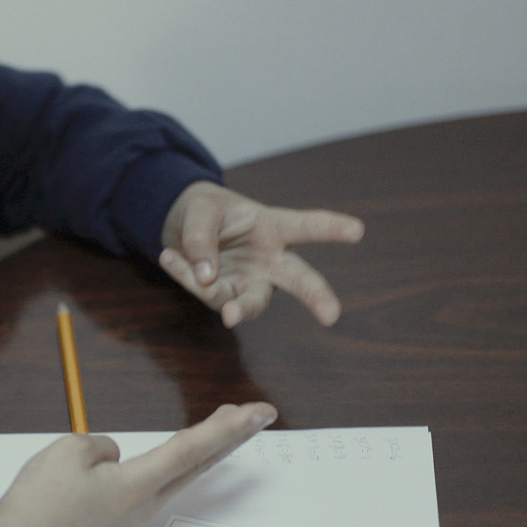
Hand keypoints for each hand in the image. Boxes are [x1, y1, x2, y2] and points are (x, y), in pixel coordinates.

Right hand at [0, 402, 276, 526]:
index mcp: (139, 484)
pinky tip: (181, 454)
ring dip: (206, 448)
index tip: (259, 411)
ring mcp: (133, 514)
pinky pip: (157, 482)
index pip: (192, 447)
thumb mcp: (71, 451)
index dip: (228, 426)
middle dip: (230, 436)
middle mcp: (146, 503)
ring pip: (181, 474)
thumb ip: (102, 446)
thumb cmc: (41, 499)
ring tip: (227, 426)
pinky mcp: (118, 519)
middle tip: (259, 413)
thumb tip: (115, 457)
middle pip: (198, 463)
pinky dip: (180, 463)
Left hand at [159, 181, 363, 326]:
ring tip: (204, 281)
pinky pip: (209, 295)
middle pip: (299, 279)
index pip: (306, 226)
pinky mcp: (227, 298)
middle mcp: (269, 260)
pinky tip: (169, 257)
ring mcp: (250, 283)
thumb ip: (202, 239)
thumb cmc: (205, 211)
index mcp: (272, 227)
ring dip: (230, 302)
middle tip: (332, 315)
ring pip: (250, 302)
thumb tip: (208, 279)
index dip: (331, 227)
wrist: (182, 227)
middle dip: (316, 296)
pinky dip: (186, 277)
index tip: (358, 230)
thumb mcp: (199, 211)